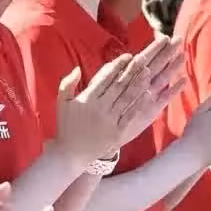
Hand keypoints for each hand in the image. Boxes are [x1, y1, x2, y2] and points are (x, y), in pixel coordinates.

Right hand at [53, 35, 183, 163]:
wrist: (71, 154)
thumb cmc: (66, 126)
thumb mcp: (61, 102)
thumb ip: (68, 83)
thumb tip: (77, 68)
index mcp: (86, 99)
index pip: (104, 78)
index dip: (117, 66)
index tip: (127, 56)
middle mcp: (99, 108)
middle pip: (118, 86)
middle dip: (131, 71)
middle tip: (143, 59)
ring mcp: (109, 120)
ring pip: (126, 98)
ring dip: (138, 84)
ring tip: (148, 72)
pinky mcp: (117, 132)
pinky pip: (130, 115)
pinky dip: (139, 104)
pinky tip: (148, 94)